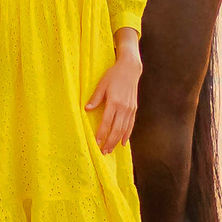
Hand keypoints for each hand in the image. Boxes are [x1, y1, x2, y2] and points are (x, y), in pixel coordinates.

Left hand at [87, 33, 141, 153]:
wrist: (130, 69)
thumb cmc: (113, 75)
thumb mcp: (101, 84)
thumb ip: (95, 98)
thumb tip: (86, 109)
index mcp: (114, 102)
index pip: (106, 122)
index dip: (101, 133)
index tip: (96, 142)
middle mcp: (123, 107)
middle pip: (116, 129)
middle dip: (109, 142)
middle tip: (103, 152)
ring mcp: (130, 109)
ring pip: (124, 129)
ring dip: (116, 141)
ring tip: (110, 150)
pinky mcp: (134, 109)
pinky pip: (131, 125)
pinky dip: (127, 134)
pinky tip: (122, 142)